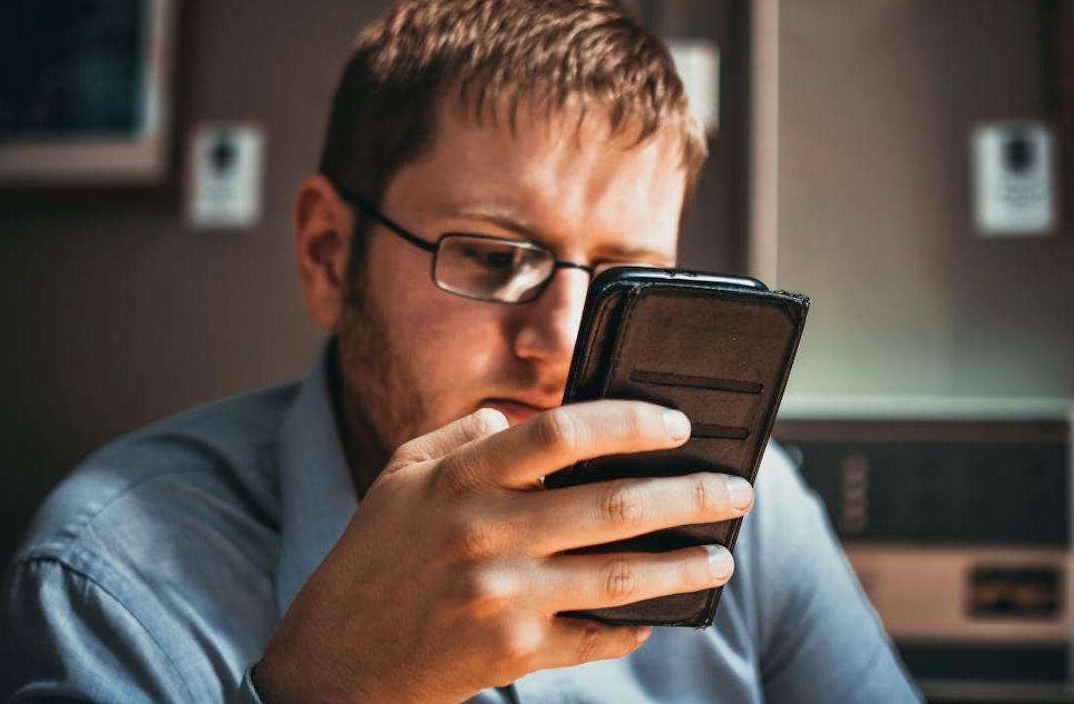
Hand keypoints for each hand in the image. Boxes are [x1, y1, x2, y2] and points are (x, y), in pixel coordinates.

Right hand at [253, 400, 754, 703]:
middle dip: (691, 496)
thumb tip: (531, 414)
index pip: (560, 433)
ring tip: (721, 555)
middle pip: (613, 506)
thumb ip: (465, 435)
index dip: (629, 422)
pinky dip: (635, 625)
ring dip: (683, 566)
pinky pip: (597, 637)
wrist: (338, 659)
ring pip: (621, 577)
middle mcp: (485, 534)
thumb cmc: (375, 555)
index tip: (677, 424)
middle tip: (736, 491)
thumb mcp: (402, 475)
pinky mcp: (515, 652)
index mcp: (461, 480)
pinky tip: (660, 613)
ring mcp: (504, 598)